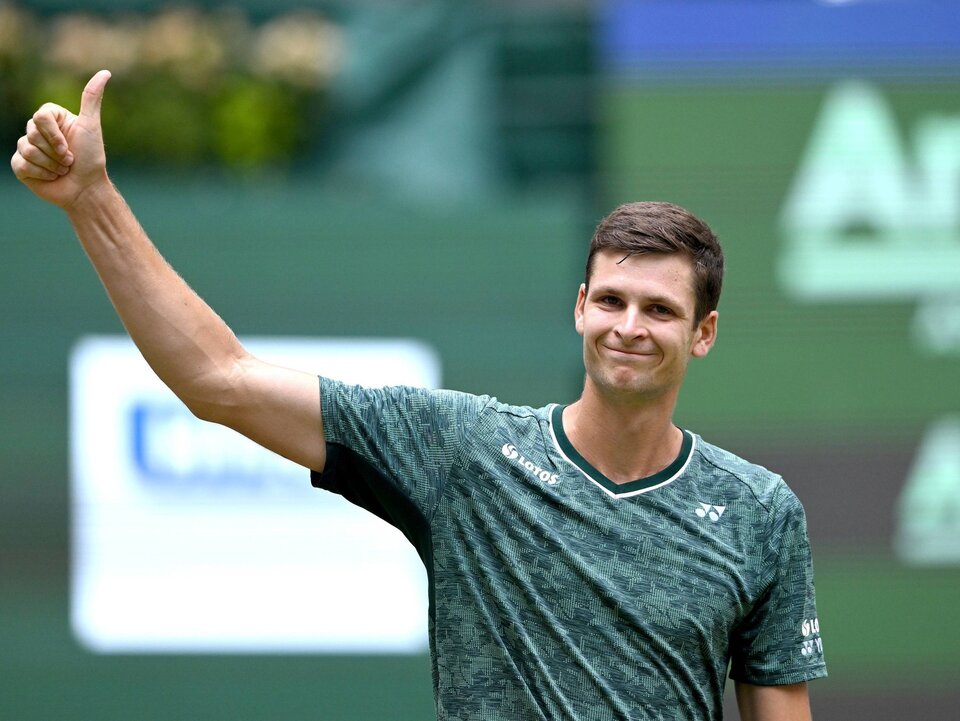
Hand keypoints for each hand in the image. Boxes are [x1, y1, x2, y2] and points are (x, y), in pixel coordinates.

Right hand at [10, 70, 111, 208]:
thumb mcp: (91, 126)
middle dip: (55, 152)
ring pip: (27, 150)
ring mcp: (27, 148)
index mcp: (51, 119)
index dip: (54, 135)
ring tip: (62, 170)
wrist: (86, 189)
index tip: (69, 148)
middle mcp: (37, 131)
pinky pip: (21, 164)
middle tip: (69, 161)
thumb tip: (105, 72)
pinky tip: (51, 178)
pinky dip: (40, 174)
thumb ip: (92, 98)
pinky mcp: (21, 165)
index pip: (40, 116)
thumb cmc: (91, 158)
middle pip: (32, 133)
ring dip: (50, 165)